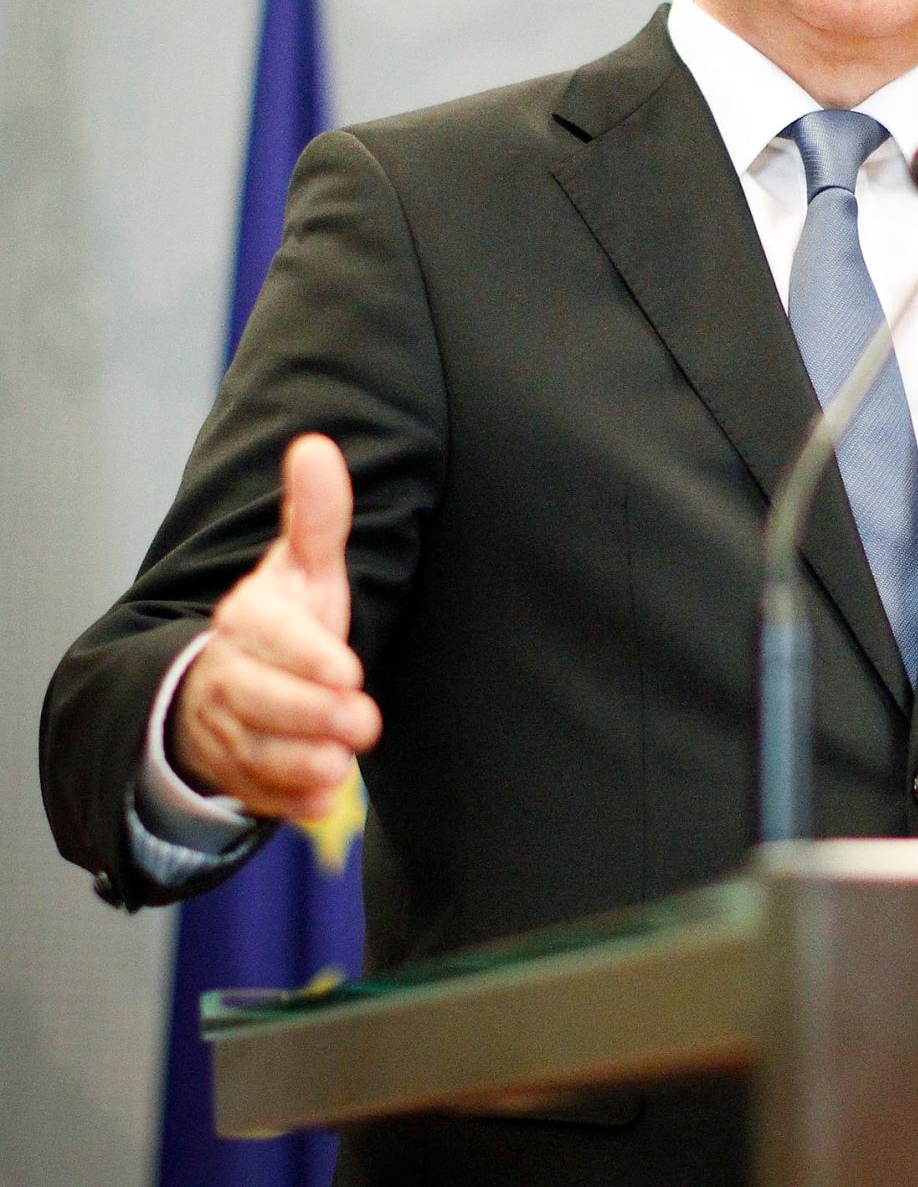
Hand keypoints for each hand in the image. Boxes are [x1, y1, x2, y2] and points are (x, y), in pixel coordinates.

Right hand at [169, 434, 381, 820]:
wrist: (232, 678)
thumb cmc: (286, 616)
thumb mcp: (304, 566)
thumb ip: (317, 516)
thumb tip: (315, 445)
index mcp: (245, 618)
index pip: (268, 635)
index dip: (306, 656)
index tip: (350, 671)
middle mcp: (224, 672)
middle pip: (256, 700)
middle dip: (311, 714)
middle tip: (365, 722)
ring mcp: (222, 726)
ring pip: (251, 751)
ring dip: (298, 762)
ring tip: (340, 765)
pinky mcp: (232, 772)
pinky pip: (251, 794)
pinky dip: (285, 802)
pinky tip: (320, 801)